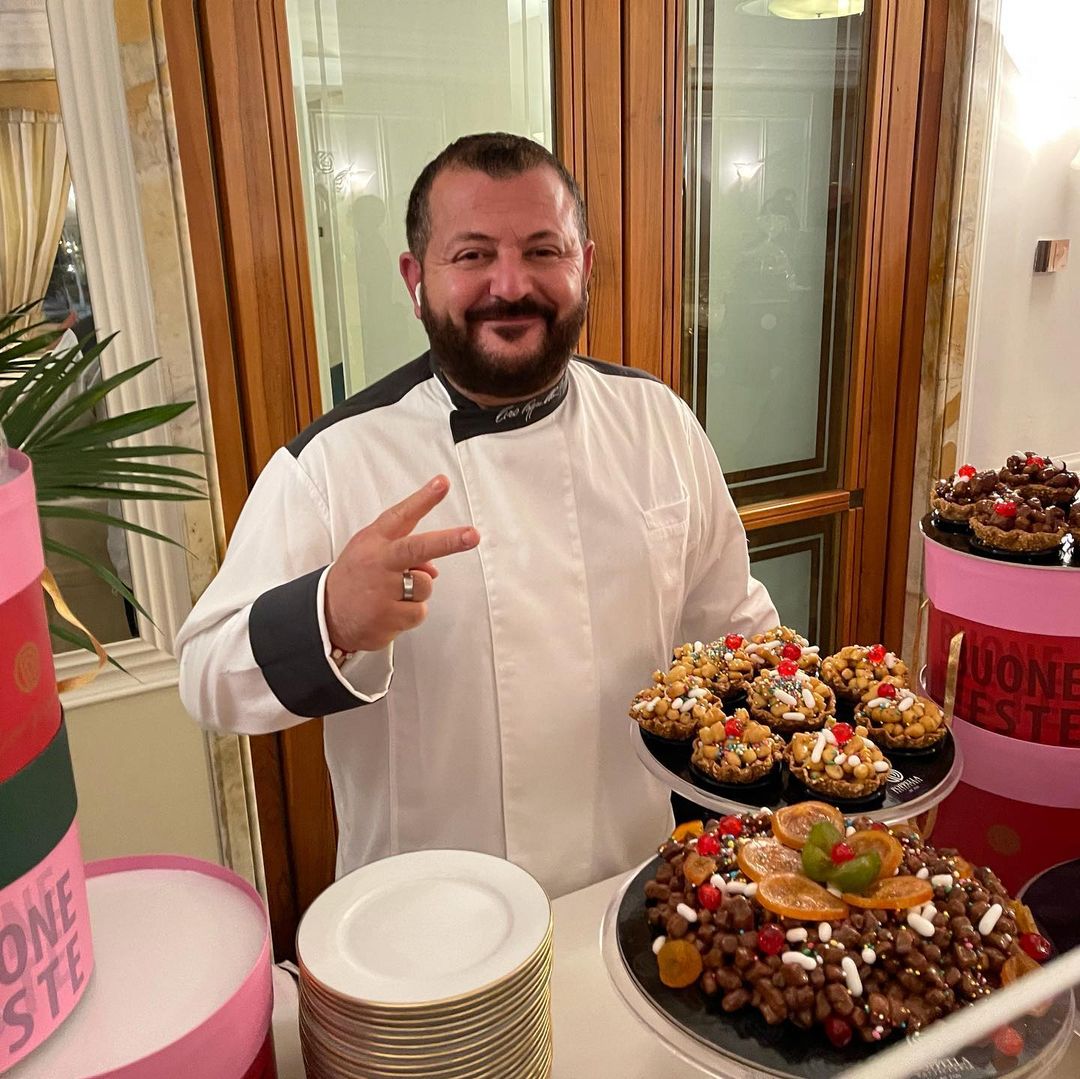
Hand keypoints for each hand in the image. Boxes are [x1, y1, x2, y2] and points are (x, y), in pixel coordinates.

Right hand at [324, 476, 478, 652]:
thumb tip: (433, 567)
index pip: (402, 515)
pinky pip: (418, 612)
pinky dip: (410, 614)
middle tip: (471, 535)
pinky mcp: (386, 616)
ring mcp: (382, 590)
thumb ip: (405, 551)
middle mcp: (379, 562)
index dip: (424, 499)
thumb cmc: (356, 578)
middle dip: (448, 541)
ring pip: (425, 586)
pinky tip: (390, 612)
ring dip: (417, 593)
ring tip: (392, 596)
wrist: (326, 615)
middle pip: (417, 548)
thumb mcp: (372, 553)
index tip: (442, 483)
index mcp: (375, 541)